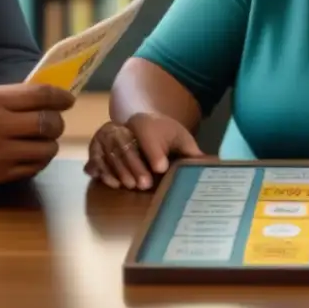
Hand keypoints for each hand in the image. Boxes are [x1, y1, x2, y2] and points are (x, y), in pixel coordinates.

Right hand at [0, 83, 73, 188]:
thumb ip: (13, 99)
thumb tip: (50, 98)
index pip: (41, 95)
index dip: (62, 97)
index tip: (68, 100)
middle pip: (50, 123)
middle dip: (57, 123)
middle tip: (53, 124)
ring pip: (47, 149)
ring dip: (49, 145)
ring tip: (40, 142)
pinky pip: (32, 168)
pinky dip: (37, 162)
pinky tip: (28, 156)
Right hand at [84, 112, 202, 190]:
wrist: (139, 125)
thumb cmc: (164, 135)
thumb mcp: (180, 138)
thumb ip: (191, 150)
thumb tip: (213, 162)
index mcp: (144, 122)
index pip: (148, 136)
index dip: (154, 151)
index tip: (161, 167)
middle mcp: (122, 126)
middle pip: (127, 146)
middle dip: (135, 166)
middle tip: (145, 184)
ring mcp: (106, 136)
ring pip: (110, 153)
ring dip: (119, 171)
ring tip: (130, 186)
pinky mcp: (95, 146)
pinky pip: (95, 158)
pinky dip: (102, 171)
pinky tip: (113, 183)